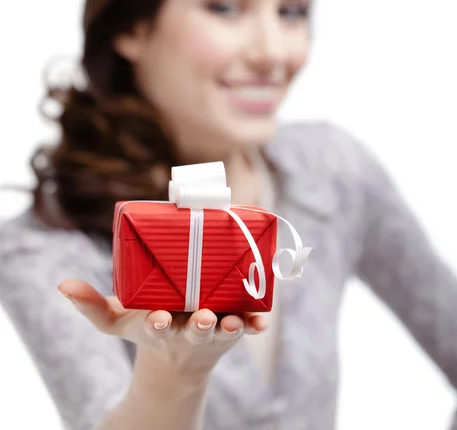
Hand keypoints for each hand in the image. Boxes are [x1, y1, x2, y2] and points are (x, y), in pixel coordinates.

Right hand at [58, 279, 267, 382]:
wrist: (177, 360)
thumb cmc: (148, 328)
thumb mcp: (117, 322)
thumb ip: (91, 305)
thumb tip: (63, 285)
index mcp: (161, 328)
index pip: (158, 327)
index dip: (157, 323)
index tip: (157, 318)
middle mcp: (188, 333)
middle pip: (196, 332)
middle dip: (201, 327)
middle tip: (204, 317)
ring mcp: (213, 332)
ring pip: (224, 332)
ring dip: (231, 327)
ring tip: (235, 320)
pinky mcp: (232, 328)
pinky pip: (247, 328)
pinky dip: (254, 325)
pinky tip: (262, 320)